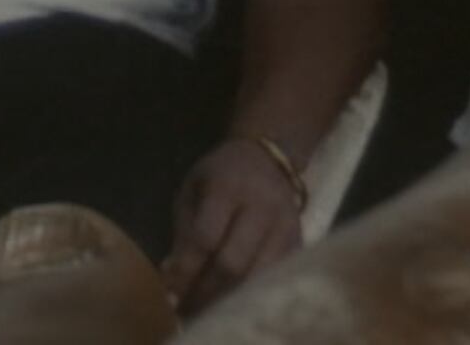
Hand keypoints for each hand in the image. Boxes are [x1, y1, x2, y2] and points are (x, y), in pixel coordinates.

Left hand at [162, 136, 310, 308]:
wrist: (268, 159)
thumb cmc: (221, 176)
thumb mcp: (193, 190)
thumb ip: (184, 232)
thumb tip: (173, 278)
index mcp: (227, 188)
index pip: (206, 237)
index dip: (186, 269)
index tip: (170, 293)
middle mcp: (261, 207)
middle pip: (234, 263)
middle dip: (206, 292)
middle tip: (186, 310)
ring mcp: (285, 227)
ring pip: (257, 277)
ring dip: (229, 300)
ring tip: (207, 311)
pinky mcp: (299, 242)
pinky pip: (275, 278)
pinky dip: (252, 294)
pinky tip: (233, 302)